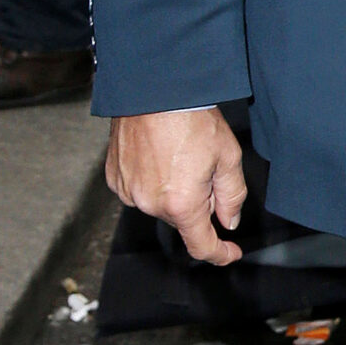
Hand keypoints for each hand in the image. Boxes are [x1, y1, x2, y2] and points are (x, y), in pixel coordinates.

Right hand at [106, 106, 246, 266]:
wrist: (155, 91)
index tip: (230, 252)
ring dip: (173, 191)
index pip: (201, 246)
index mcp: (181, 205)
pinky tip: (159, 155)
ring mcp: (128, 192)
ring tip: (179, 154)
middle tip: (205, 168)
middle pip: (182, 219)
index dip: (220, 254)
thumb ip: (232, 196)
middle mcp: (149, 204)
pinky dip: (152, 181)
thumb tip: (228, 222)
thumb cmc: (192, 119)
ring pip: (160, 204)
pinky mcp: (114, 178)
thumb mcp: (228, 157)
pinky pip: (139, 190)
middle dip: (198, 203)